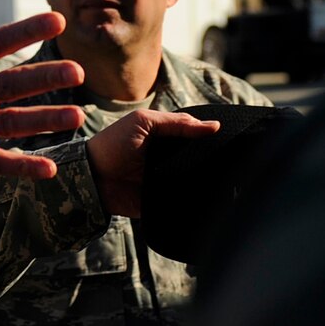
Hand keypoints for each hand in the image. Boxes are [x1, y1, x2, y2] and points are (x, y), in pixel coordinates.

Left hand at [86, 108, 221, 217]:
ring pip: (196, 181)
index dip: (212, 138)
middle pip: (200, 160)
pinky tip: (208, 197)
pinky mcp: (164, 202)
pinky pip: (185, 202)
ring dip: (205, 180)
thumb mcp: (143, 123)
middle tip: (231, 161)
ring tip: (224, 179)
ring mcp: (168, 181)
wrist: (90, 180)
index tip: (234, 138)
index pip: (197, 137)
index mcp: (167, 139)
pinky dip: (194, 200)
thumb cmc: (113, 144)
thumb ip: (177, 123)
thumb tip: (214, 126)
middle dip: (213, 161)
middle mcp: (171, 159)